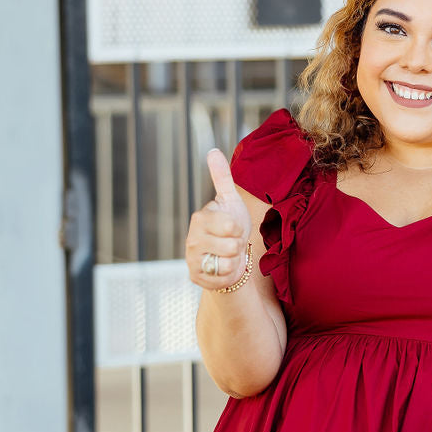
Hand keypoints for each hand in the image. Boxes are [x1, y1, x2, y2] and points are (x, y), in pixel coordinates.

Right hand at [186, 149, 251, 289]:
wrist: (226, 253)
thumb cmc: (229, 225)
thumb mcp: (230, 199)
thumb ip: (222, 177)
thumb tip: (212, 151)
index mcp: (200, 218)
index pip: (232, 225)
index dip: (240, 228)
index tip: (233, 226)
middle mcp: (192, 239)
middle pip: (232, 246)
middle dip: (238, 245)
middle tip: (231, 242)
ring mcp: (192, 259)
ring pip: (228, 264)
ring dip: (235, 261)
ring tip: (227, 254)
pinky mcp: (196, 276)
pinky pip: (223, 279)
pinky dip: (230, 275)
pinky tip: (223, 267)